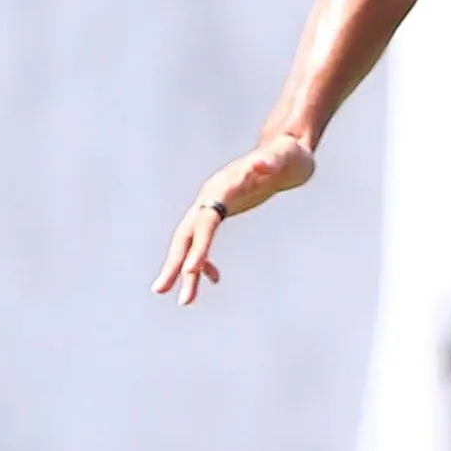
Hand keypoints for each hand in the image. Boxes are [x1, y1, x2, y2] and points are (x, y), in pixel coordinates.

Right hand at [152, 133, 318, 306]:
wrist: (287, 149)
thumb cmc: (289, 153)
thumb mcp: (286, 156)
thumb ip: (272, 161)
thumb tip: (261, 164)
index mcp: (223, 186)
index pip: (206, 221)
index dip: (199, 246)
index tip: (190, 271)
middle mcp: (211, 195)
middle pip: (188, 233)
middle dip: (175, 263)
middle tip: (161, 291)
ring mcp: (214, 202)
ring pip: (192, 240)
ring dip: (185, 269)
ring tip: (184, 301)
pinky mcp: (222, 209)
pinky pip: (205, 239)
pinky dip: (206, 259)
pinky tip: (214, 279)